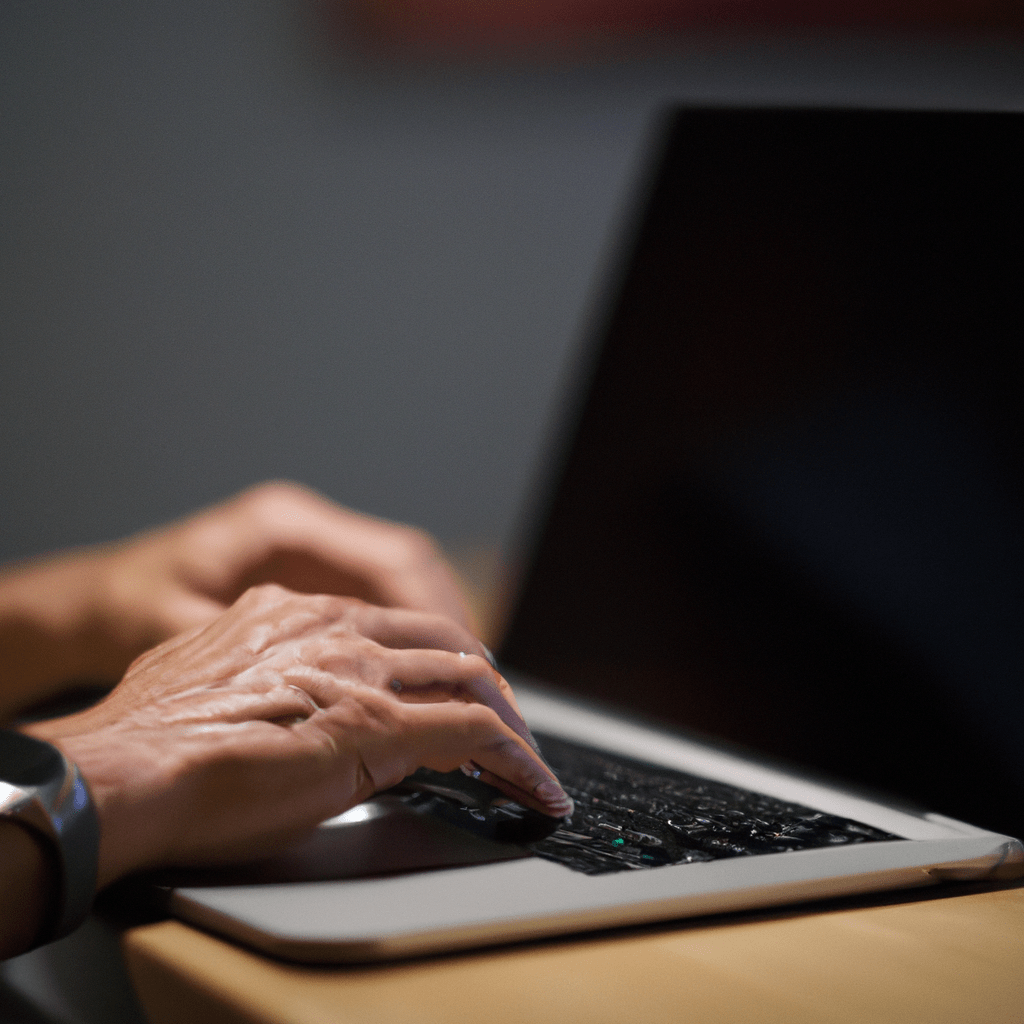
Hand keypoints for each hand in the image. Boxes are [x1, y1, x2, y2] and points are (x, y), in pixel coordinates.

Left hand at [0, 482, 472, 711]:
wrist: (89, 604)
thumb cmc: (126, 608)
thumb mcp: (188, 631)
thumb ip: (265, 657)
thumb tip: (353, 697)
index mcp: (284, 526)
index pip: (393, 558)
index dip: (439, 612)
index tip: (469, 662)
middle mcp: (304, 530)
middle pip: (407, 564)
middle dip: (450, 622)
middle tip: (482, 678)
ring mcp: (306, 553)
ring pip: (398, 582)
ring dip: (433, 631)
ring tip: (463, 683)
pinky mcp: (303, 580)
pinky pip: (372, 602)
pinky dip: (402, 636)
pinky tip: (414, 677)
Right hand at [25, 585, 571, 887]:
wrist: (123, 770)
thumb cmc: (148, 740)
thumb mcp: (209, 678)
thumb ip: (261, 675)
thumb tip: (278, 701)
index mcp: (294, 613)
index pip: (389, 627)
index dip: (425, 659)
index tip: (438, 688)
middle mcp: (334, 627)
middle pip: (441, 641)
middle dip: (479, 680)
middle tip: (498, 718)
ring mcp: (361, 672)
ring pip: (467, 676)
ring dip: (504, 716)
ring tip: (522, 754)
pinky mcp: (381, 727)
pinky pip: (474, 732)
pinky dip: (514, 758)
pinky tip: (531, 785)